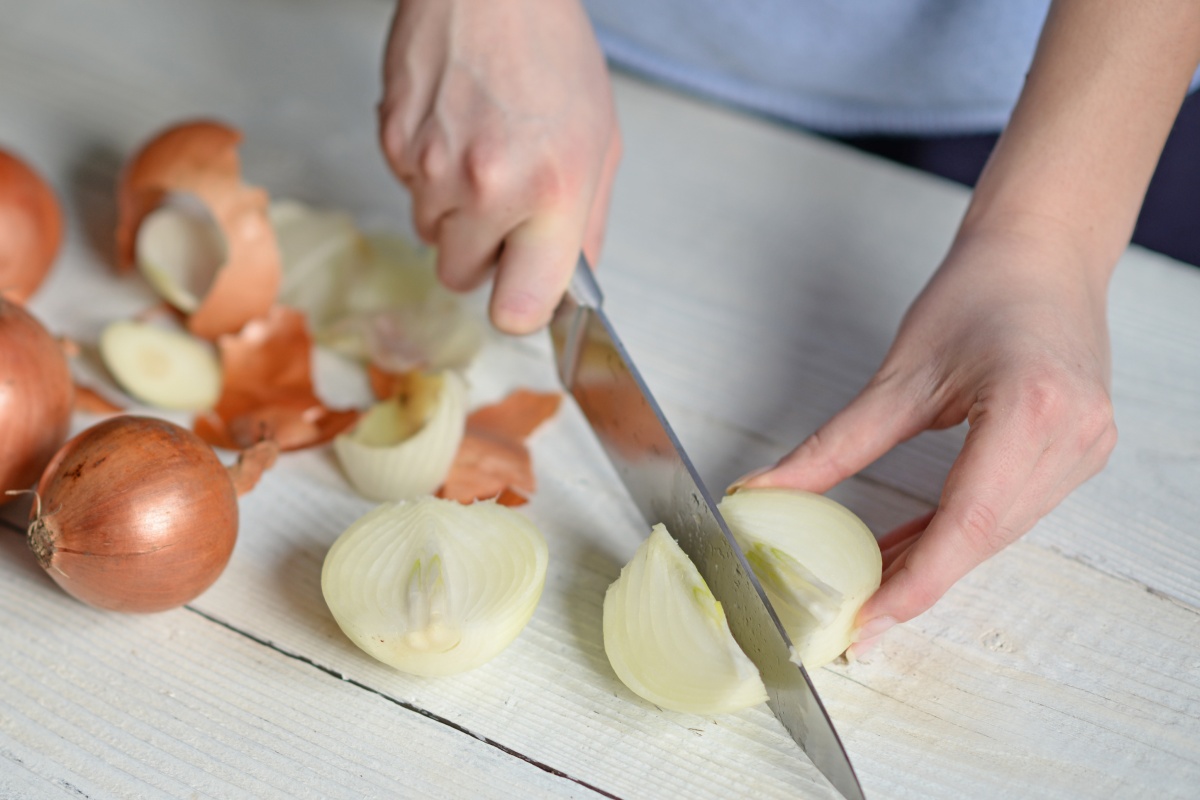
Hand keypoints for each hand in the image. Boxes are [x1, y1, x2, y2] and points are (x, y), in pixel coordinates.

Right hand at [378, 0, 620, 333]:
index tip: (524, 293)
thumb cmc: (551, 54)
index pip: (518, 309)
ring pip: (431, 235)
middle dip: (482, 254)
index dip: (519, 307)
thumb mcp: (600, 144)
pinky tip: (454, 130)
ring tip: (481, 152)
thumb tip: (570, 285)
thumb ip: (586, 227)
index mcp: (552, 192)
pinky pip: (408, 191)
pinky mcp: (394, 143)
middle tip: (505, 208)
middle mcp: (488, 187)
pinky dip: (428, 174)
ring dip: (453, 212)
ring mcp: (433, 166)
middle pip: (461, 278)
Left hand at [736, 225, 1117, 655]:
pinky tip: (909, 548)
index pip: (967, 524)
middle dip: (913, 581)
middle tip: (849, 613)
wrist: (1043, 252)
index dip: (914, 585)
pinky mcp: (1077, 452)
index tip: (865, 624)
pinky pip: (1008, 512)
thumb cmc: (978, 291)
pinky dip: (956, 532)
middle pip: (981, 537)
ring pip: (996, 533)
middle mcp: (1072, 437)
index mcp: (1031, 409)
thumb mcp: (900, 373)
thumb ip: (835, 444)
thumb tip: (768, 490)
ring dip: (932, 559)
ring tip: (868, 581)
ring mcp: (1085, 448)